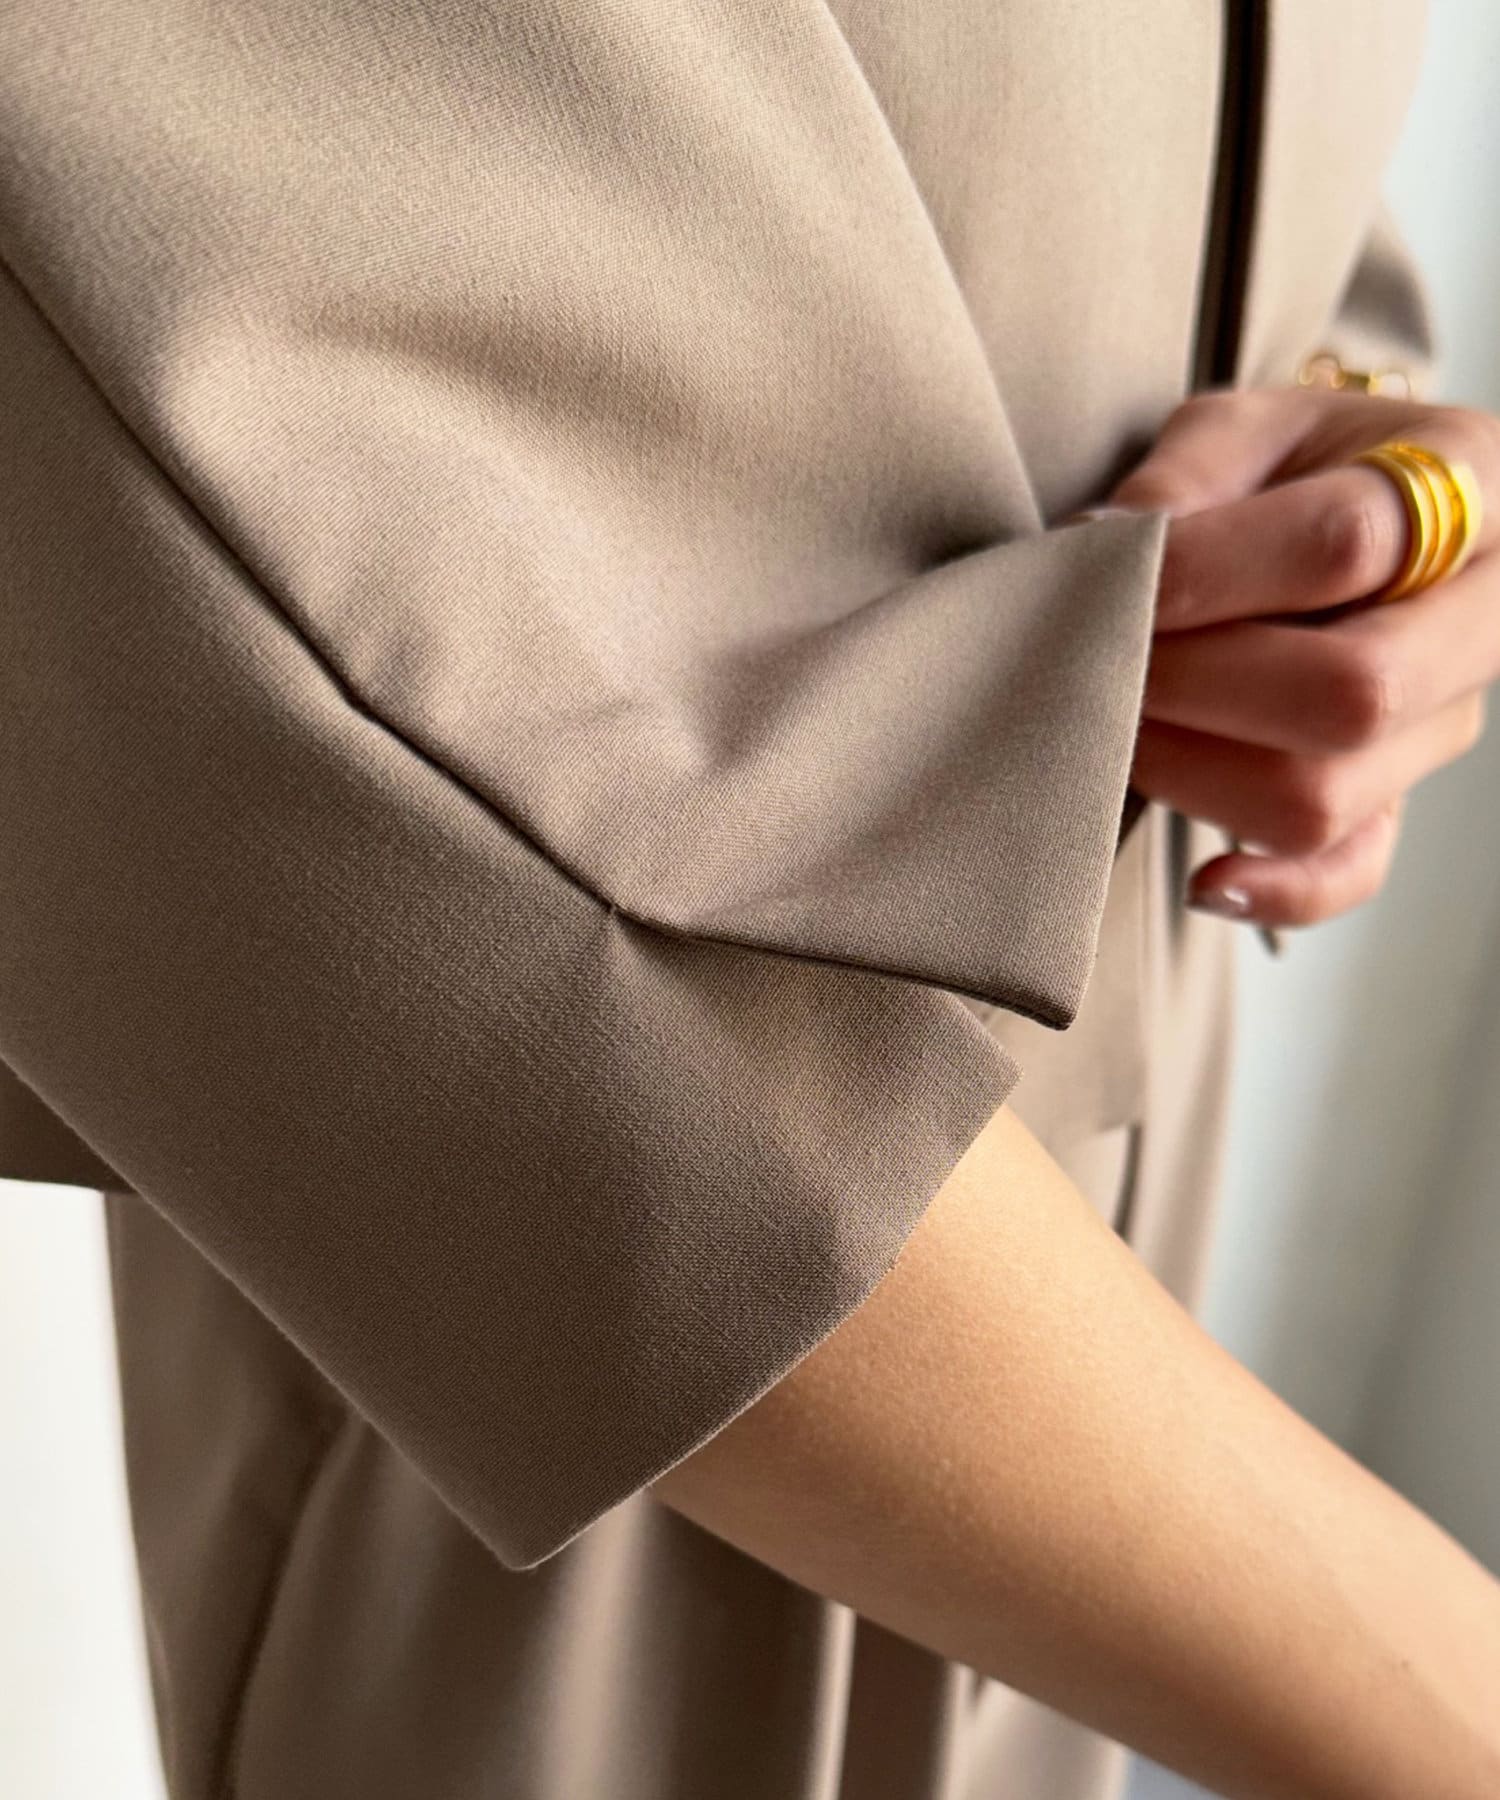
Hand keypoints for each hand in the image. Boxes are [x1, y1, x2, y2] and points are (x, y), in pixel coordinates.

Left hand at [1110, 387, 1499, 925]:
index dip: (1207, 571)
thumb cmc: (1282, 469)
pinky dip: (1274, 892)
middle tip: (1103, 657)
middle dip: (1194, 682)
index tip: (1108, 574)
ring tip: (1117, 721)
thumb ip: (1183, 477)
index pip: (1345, 545)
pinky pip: (1349, 873)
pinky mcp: (1395, 802)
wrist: (1335, 519)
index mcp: (1468, 482)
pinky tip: (1203, 877)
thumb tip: (1112, 550)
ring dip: (1189, 770)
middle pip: (1352, 692)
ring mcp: (1442, 724)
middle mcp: (1480, 617)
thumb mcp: (1238, 428)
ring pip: (1324, 795)